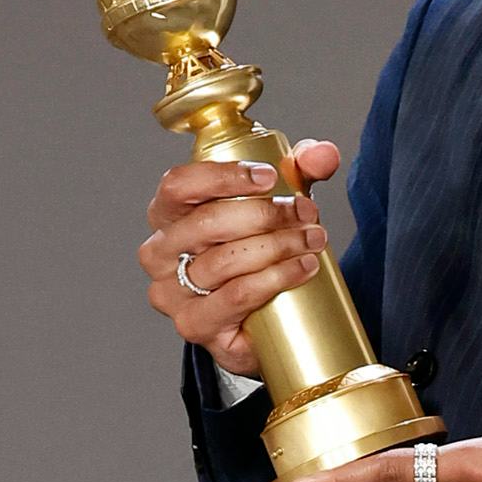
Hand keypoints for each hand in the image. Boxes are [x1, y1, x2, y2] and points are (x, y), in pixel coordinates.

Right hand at [137, 141, 340, 376]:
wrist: (256, 326)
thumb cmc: (253, 256)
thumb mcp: (272, 206)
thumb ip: (296, 172)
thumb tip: (323, 154)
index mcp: (166, 215)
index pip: (179, 184)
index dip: (224, 176)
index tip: (270, 176)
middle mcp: (159, 252)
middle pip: (208, 222)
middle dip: (266, 213)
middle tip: (306, 213)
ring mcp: (171, 293)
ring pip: (225, 260)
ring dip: (277, 246)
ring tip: (312, 241)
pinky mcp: (194, 325)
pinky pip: (236, 295)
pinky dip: (274, 279)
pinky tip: (303, 269)